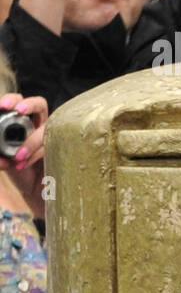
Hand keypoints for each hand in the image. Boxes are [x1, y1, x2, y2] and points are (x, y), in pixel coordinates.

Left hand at [0, 94, 49, 220]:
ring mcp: (53, 136)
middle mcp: (39, 125)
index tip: (3, 106)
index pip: (20, 102)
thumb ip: (0, 152)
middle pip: (40, 104)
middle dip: (28, 105)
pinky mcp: (61, 149)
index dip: (13, 100)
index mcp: (23, 122)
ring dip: (31, 141)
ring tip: (17, 156)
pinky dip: (35, 154)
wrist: (35, 192)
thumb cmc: (19, 171)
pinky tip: (23, 164)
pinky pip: (51, 146)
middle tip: (18, 111)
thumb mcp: (4, 158)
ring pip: (46, 128)